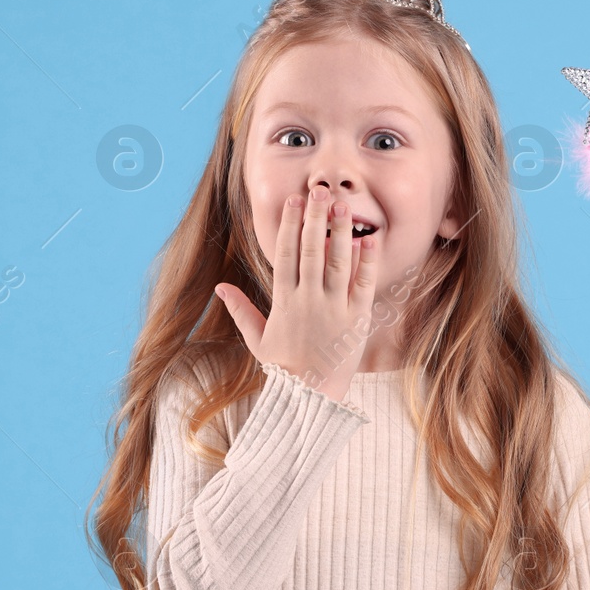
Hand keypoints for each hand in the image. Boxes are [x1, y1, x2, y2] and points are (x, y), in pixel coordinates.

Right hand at [214, 184, 378, 400]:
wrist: (311, 398)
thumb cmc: (285, 369)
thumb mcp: (258, 340)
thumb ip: (241, 310)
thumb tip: (220, 288)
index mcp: (284, 302)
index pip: (286, 255)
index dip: (290, 226)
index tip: (294, 202)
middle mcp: (309, 300)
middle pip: (311, 250)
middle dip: (315, 219)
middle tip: (320, 191)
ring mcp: (335, 308)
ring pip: (338, 262)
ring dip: (340, 232)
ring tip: (343, 205)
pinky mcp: (358, 318)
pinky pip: (363, 284)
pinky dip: (367, 261)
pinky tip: (370, 239)